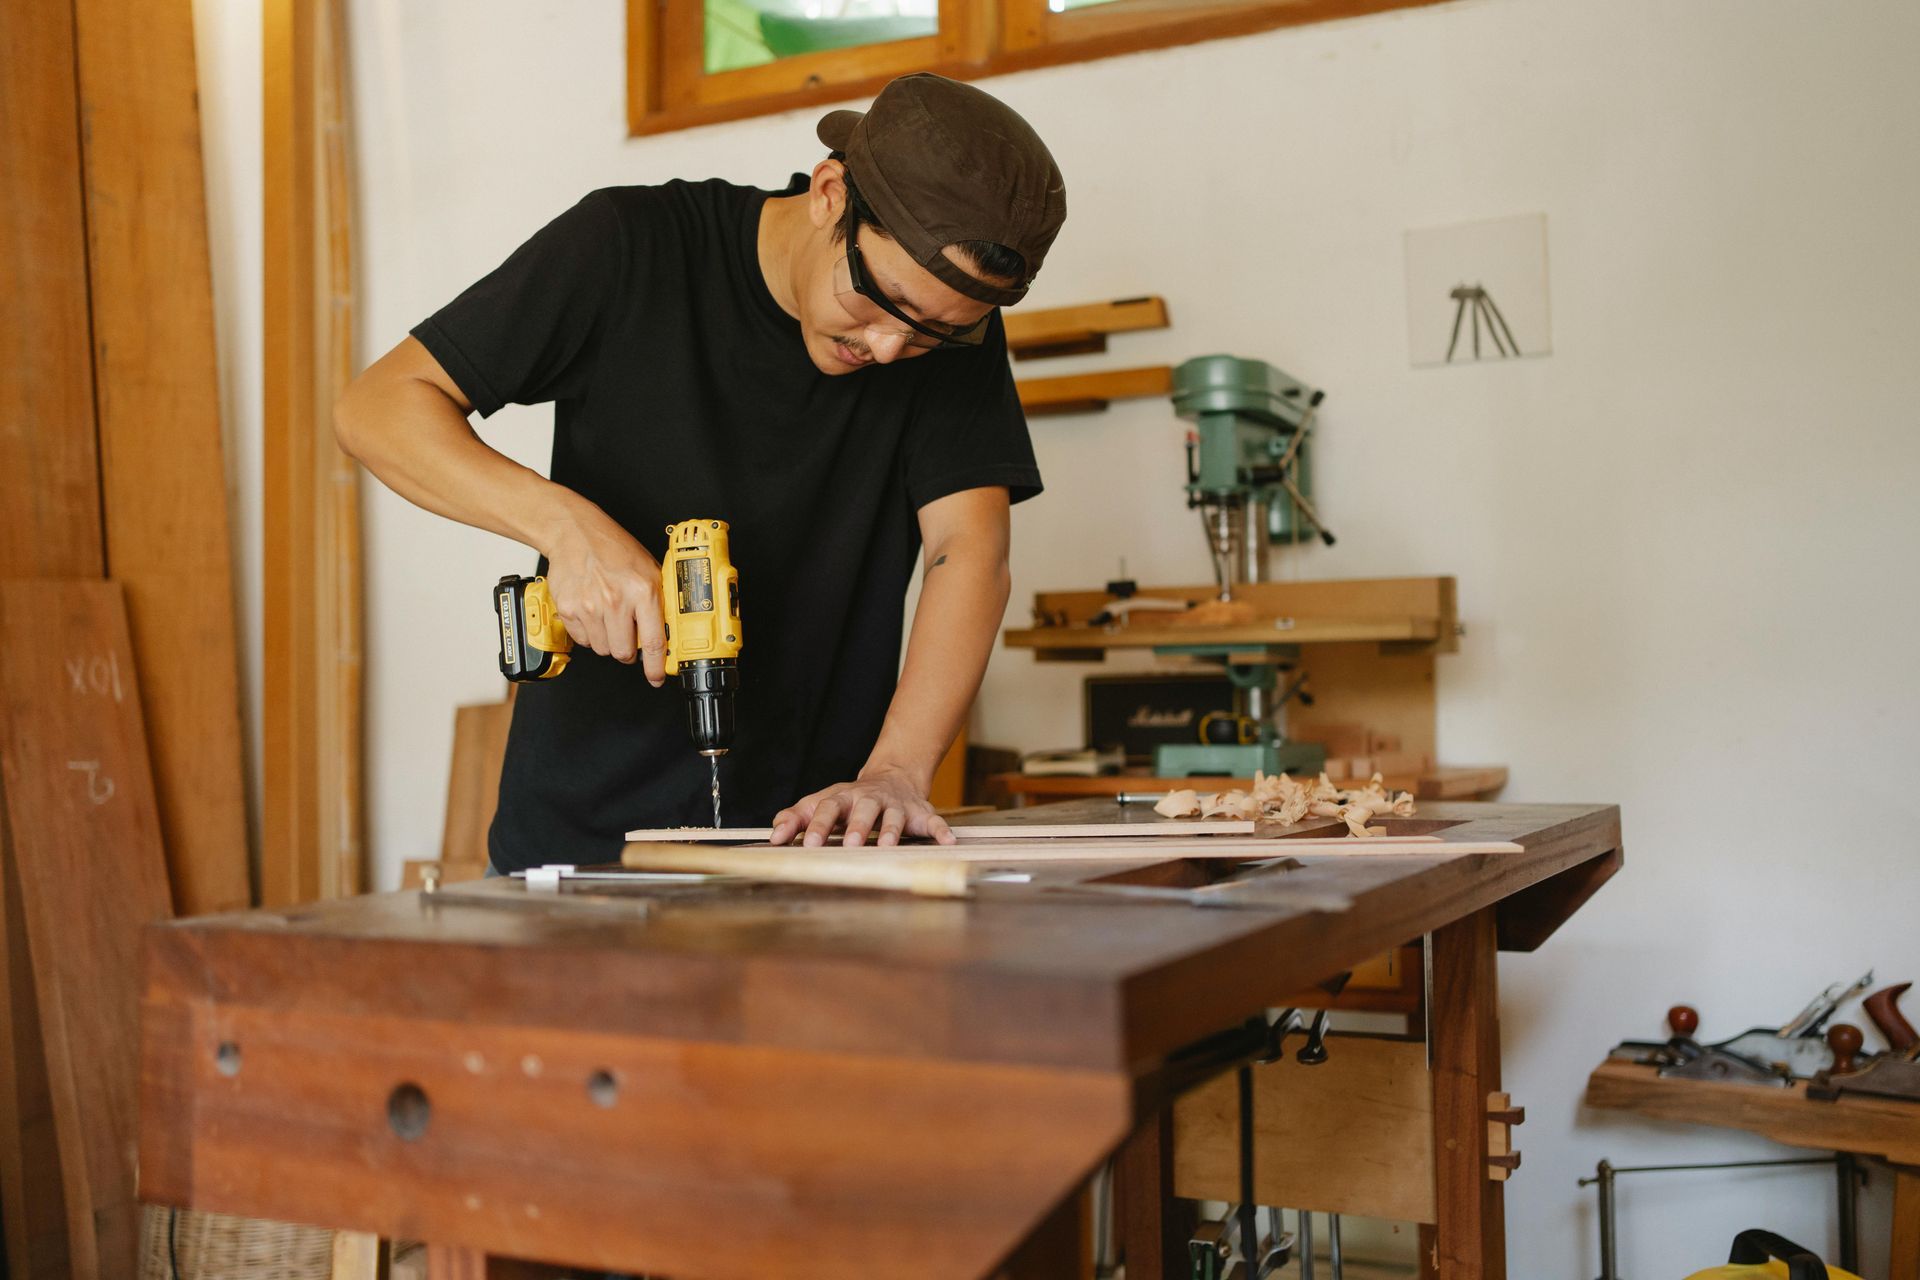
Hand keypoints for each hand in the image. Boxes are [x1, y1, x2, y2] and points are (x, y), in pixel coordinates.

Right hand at [542, 500, 667, 684]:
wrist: (575, 533)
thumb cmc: (614, 549)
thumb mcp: (649, 570)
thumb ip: (659, 601)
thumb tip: (668, 633)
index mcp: (643, 591)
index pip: (654, 642)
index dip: (656, 667)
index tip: (656, 677)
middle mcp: (616, 601)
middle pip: (624, 653)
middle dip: (628, 650)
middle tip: (628, 634)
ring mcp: (590, 607)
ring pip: (603, 649)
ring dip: (608, 641)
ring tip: (608, 617)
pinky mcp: (569, 609)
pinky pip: (583, 640)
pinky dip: (589, 634)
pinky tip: (592, 614)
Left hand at [770, 766, 954, 847]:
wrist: (892, 777)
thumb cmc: (850, 800)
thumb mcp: (821, 803)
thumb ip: (797, 818)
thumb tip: (774, 835)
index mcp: (843, 798)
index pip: (828, 808)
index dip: (819, 826)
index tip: (808, 845)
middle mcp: (870, 799)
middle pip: (863, 810)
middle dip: (858, 826)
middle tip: (851, 844)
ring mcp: (897, 806)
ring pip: (895, 817)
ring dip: (892, 831)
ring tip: (888, 846)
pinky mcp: (921, 813)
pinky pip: (934, 822)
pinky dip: (941, 831)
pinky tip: (948, 842)